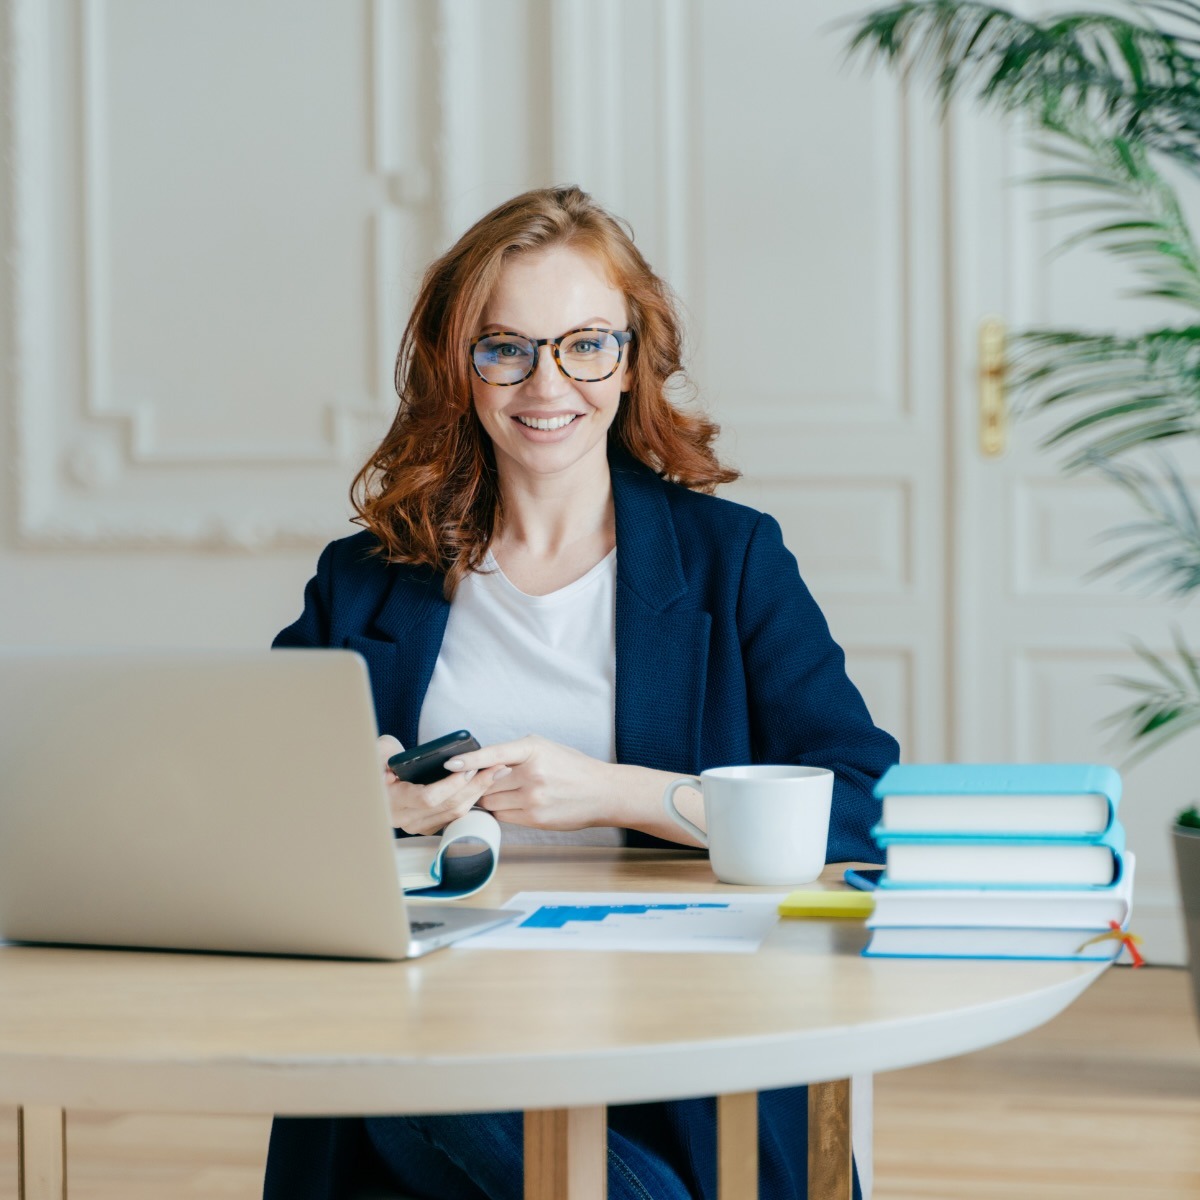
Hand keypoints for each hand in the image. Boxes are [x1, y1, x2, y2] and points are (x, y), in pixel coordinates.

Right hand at [375, 735, 509, 835]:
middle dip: (476, 786)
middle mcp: (407, 818)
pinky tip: (485, 783)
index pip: (427, 798)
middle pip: (449, 806)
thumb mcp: (378, 752)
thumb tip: (397, 756)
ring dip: (479, 792)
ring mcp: (419, 825)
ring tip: (498, 772)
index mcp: (393, 800)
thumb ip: (386, 752)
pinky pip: (455, 814)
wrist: (373, 787)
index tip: (468, 769)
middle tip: (497, 767)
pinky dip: (472, 798)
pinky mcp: (429, 825)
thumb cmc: (378, 764)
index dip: (450, 785)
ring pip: (456, 812)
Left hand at [444, 734, 615, 831]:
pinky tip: (517, 803)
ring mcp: (533, 798)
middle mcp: (532, 773)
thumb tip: (481, 764)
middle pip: (486, 782)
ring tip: (509, 791)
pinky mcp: (534, 818)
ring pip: (491, 801)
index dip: (469, 760)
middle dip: (483, 782)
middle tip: (487, 780)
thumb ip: (515, 754)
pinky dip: (503, 810)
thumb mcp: (546, 749)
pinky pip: (502, 816)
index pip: (494, 754)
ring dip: (492, 798)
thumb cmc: (572, 768)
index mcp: (533, 749)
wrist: (602, 793)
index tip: (450, 763)